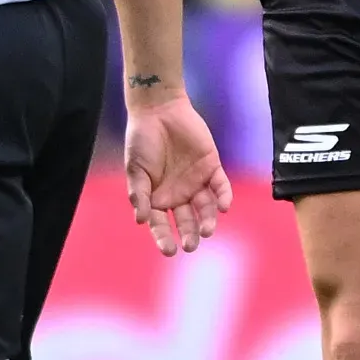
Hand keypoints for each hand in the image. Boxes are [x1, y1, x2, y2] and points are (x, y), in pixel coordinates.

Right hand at [122, 93, 231, 255]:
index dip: (164, 238)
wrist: (159, 110)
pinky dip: (224, 196)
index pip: (162, 224)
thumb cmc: (141, 140)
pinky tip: (223, 206)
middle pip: (187, 220)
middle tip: (190, 245)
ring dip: (208, 220)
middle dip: (189, 234)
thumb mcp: (135, 169)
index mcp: (158, 198)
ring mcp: (196, 182)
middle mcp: (178, 194)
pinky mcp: (212, 168)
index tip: (169, 250)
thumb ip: (140, 194)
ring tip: (206, 230)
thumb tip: (141, 220)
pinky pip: (220, 186)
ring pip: (206, 208)